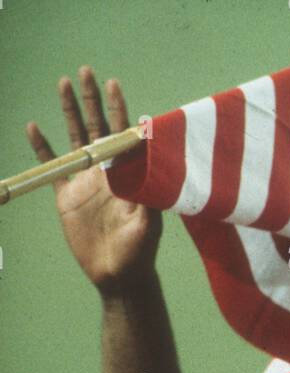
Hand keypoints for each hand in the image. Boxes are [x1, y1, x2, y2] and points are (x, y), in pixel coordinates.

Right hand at [27, 67, 160, 294]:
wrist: (118, 276)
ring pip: (74, 138)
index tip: (113, 84)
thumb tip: (144, 160)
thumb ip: (147, 191)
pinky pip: (52, 166)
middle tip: (86, 71)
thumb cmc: (141, 251)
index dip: (117, 108)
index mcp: (127, 174)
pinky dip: (42, 148)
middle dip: (92, 99)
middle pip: (96, 127)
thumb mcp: (149, 221)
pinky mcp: (67, 197)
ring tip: (63, 83)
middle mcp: (107, 172)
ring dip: (69, 111)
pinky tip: (34, 127)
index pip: (122, 133)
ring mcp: (86, 182)